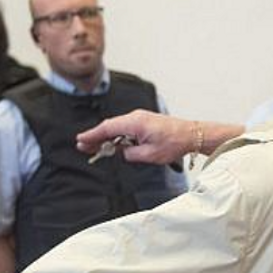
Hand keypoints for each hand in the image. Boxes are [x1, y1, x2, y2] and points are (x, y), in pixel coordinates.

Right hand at [76, 109, 193, 164]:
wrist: (192, 135)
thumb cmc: (175, 142)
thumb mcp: (149, 155)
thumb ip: (131, 154)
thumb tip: (122, 152)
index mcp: (135, 123)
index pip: (107, 128)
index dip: (92, 135)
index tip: (81, 141)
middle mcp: (136, 117)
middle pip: (110, 127)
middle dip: (96, 137)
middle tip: (84, 147)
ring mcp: (140, 117)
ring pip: (117, 127)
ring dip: (107, 138)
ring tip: (97, 149)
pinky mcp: (145, 121)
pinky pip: (126, 127)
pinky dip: (118, 136)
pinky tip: (115, 145)